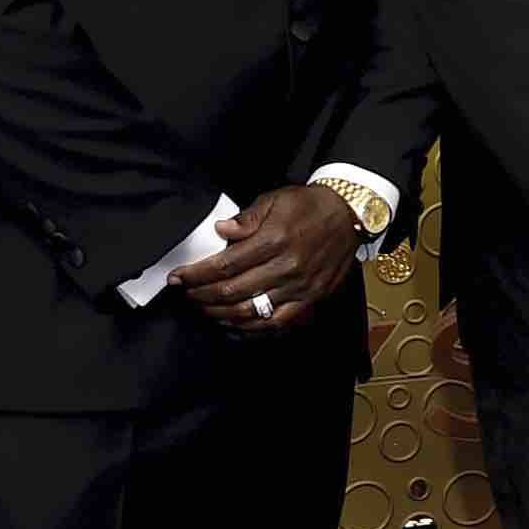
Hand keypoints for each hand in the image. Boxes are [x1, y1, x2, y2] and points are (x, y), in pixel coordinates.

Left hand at [174, 185, 362, 332]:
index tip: (178, 278)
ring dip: (220, 314)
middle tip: (186, 294)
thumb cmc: (310, 205)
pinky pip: (277, 322)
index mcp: (274, 240)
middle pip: (232, 291)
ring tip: (204, 309)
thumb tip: (221, 231)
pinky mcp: (311, 298)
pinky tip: (234, 324)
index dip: (196, 275)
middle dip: (201, 295)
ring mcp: (300, 287)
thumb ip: (246, 218)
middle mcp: (286, 267)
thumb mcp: (275, 200)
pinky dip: (252, 328)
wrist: (351, 214)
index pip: (224, 265)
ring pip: (250, 311)